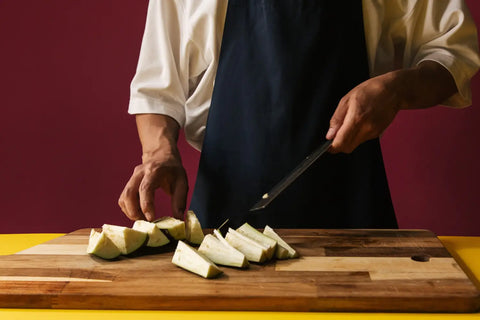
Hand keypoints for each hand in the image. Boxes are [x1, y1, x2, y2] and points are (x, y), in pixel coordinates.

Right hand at [118, 146, 187, 221]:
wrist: (161, 155)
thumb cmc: (172, 170)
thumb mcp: (182, 181)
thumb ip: (180, 200)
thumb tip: (178, 219)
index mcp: (154, 171)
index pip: (145, 188)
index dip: (146, 204)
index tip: (151, 219)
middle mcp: (139, 173)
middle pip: (129, 194)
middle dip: (134, 212)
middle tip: (146, 223)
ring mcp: (132, 178)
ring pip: (124, 198)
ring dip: (131, 212)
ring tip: (143, 220)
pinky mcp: (129, 184)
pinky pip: (123, 199)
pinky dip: (128, 209)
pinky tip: (139, 214)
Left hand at [326, 61, 457, 152]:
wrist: (394, 90)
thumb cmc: (370, 91)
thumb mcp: (347, 100)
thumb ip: (337, 119)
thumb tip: (330, 135)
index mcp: (356, 119)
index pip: (341, 143)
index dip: (332, 147)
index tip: (328, 145)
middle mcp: (366, 129)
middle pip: (348, 148)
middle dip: (339, 145)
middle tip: (336, 134)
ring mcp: (373, 132)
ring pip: (355, 144)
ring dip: (348, 139)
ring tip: (350, 122)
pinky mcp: (378, 133)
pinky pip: (363, 139)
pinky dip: (357, 135)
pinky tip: (360, 122)